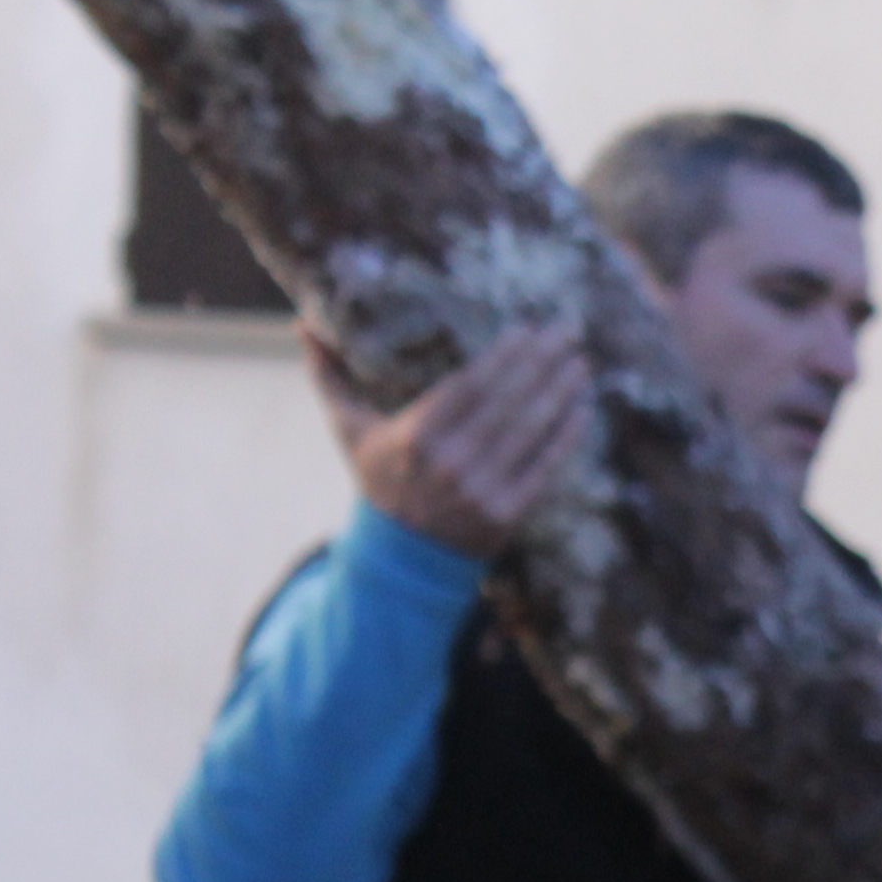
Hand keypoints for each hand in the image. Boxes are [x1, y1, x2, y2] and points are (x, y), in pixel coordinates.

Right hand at [313, 323, 590, 558]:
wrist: (401, 558)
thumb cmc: (378, 479)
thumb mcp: (349, 429)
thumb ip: (328, 376)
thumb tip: (299, 323)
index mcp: (414, 436)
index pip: (470, 385)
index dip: (502, 355)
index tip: (528, 327)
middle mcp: (450, 463)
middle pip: (506, 401)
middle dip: (541, 362)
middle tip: (568, 330)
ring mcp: (481, 491)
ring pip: (529, 431)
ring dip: (560, 392)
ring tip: (580, 363)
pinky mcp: (507, 514)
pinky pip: (544, 468)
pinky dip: (566, 437)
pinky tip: (582, 408)